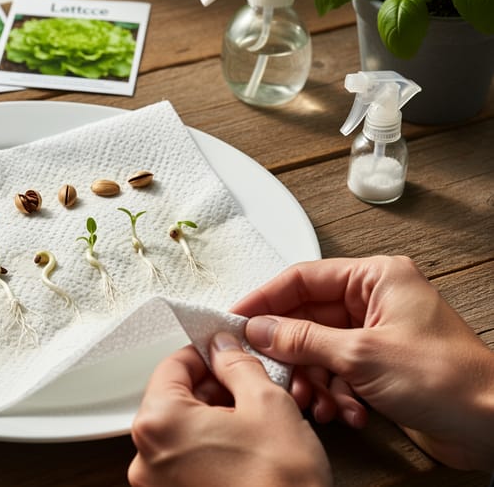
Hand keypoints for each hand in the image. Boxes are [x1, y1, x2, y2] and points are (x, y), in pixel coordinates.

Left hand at [129, 333, 330, 486]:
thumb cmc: (280, 484)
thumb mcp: (267, 403)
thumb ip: (238, 366)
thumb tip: (225, 350)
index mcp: (159, 423)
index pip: (172, 366)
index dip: (204, 353)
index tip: (224, 351)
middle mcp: (146, 456)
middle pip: (174, 399)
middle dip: (212, 388)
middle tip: (247, 385)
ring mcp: (157, 484)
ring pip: (182, 430)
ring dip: (214, 418)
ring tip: (253, 420)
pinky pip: (186, 459)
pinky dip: (210, 446)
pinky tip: (244, 447)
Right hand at [233, 256, 493, 470]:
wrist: (492, 424)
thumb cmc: (448, 379)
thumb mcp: (361, 355)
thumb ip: (303, 339)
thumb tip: (259, 329)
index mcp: (376, 278)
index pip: (303, 278)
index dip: (265, 299)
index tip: (234, 319)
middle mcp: (375, 301)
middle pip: (307, 318)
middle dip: (291, 352)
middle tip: (268, 371)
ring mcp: (377, 334)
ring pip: (319, 350)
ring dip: (313, 380)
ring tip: (316, 403)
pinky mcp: (380, 365)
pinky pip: (338, 372)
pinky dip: (336, 394)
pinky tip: (346, 413)